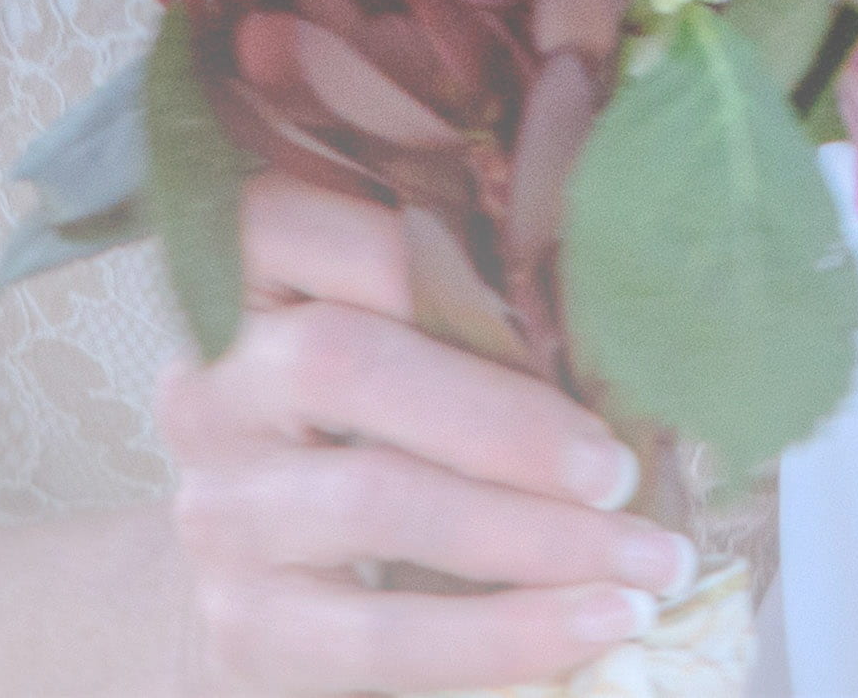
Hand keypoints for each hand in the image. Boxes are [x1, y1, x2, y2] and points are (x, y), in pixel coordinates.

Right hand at [158, 184, 699, 691]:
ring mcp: (217, 511)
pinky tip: (597, 623)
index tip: (565, 305)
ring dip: (532, 536)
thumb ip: (471, 309)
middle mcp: (210, 390)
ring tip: (648, 562)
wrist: (284, 583)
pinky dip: (504, 634)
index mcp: (242, 284)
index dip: (430, 254)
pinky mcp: (244, 626)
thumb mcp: (408, 345)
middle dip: (504, 420)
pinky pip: (378, 635)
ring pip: (370, 500)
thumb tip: (627, 308)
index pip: (304, 221)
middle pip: (344, 364)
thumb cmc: (386, 431)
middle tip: (624, 469)